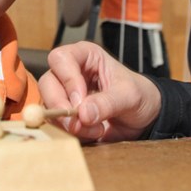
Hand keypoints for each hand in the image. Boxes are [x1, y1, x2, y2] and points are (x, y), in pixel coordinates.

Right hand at [39, 41, 161, 142]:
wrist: (143, 117)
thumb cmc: (138, 95)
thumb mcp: (129, 96)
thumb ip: (108, 102)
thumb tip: (83, 114)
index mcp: (85, 56)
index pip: (61, 58)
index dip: (67, 79)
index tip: (81, 100)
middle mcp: (70, 72)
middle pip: (48, 83)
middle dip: (62, 106)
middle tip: (81, 122)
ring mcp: (64, 94)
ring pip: (48, 106)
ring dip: (69, 123)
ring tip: (96, 130)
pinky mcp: (64, 114)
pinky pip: (55, 123)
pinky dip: (70, 133)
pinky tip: (91, 134)